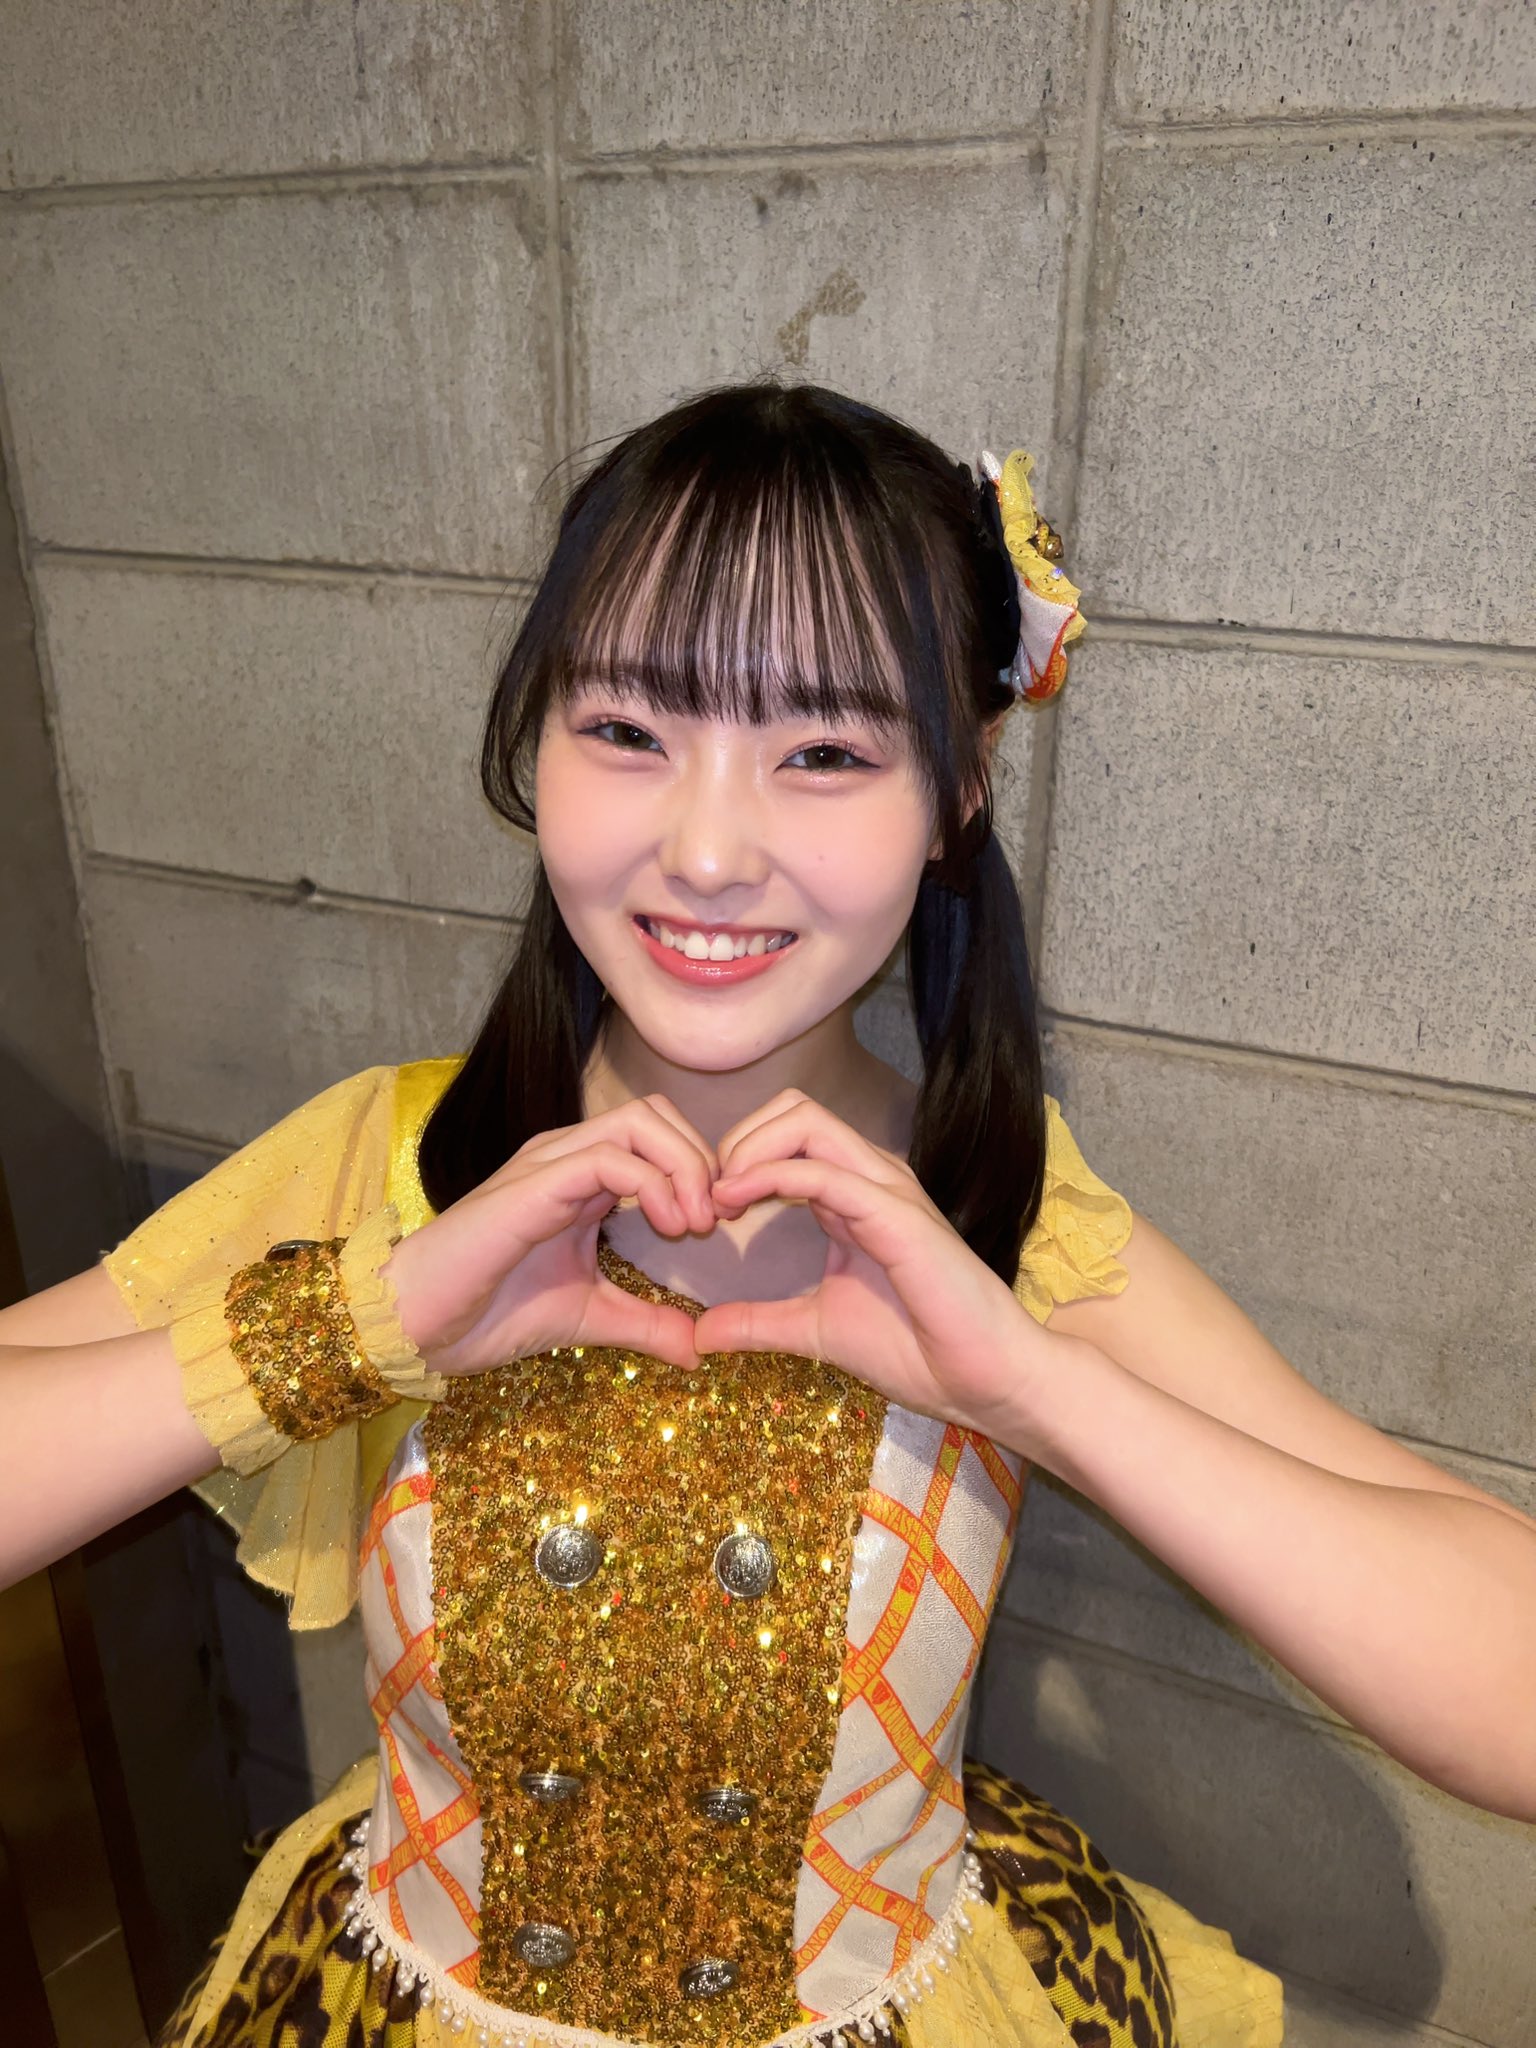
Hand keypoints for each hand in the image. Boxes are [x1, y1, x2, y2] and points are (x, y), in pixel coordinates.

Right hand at [383, 1096, 716, 1375]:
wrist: (418, 1325)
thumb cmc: (489, 1312)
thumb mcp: (590, 1318)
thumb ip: (646, 1324)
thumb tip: (700, 1350)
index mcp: (580, 1176)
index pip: (657, 1134)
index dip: (698, 1169)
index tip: (714, 1226)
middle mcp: (566, 1155)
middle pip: (655, 1113)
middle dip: (700, 1157)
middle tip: (712, 1219)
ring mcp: (549, 1162)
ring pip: (639, 1120)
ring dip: (685, 1166)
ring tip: (693, 1224)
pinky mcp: (535, 1182)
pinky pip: (611, 1157)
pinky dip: (655, 1185)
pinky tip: (666, 1229)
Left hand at [694, 1090, 1072, 1453]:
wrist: (982, 1378)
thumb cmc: (916, 1351)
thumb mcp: (813, 1330)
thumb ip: (757, 1323)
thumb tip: (699, 1335)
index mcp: (853, 1195)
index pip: (789, 1135)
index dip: (737, 1159)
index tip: (709, 1211)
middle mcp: (870, 1178)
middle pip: (793, 1109)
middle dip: (738, 1140)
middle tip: (710, 1198)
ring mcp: (886, 1188)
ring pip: (806, 1120)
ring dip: (748, 1148)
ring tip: (721, 1197)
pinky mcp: (895, 1212)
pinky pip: (823, 1170)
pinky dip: (770, 1174)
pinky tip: (738, 1201)